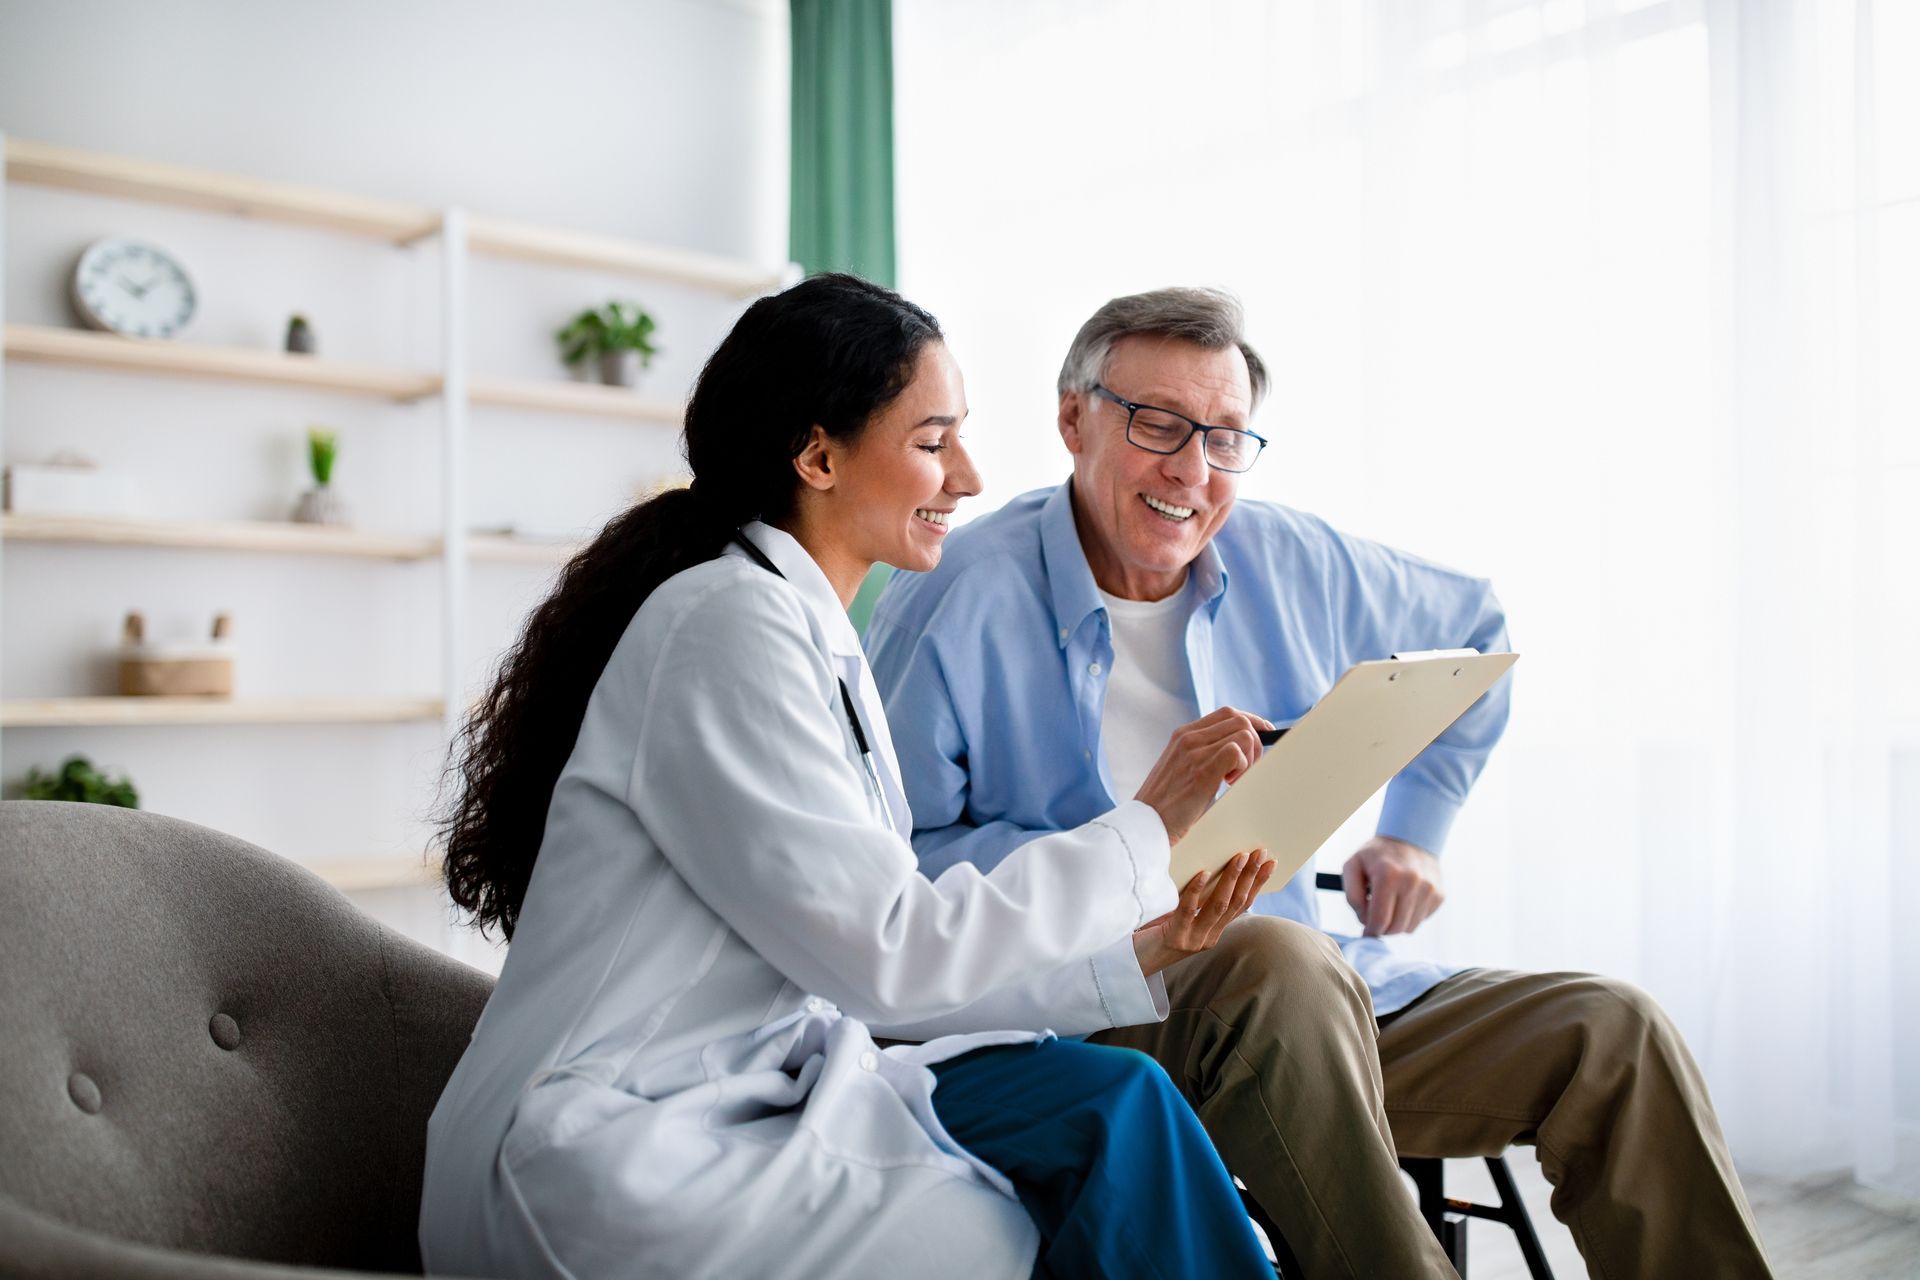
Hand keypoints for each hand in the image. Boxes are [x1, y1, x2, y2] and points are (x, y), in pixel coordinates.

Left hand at [1132, 850, 1275, 976]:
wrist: (1134, 962)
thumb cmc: (1155, 932)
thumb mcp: (1182, 916)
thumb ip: (1198, 899)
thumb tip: (1211, 862)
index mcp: (1214, 931)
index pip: (1243, 904)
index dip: (1258, 883)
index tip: (1271, 863)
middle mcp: (1209, 937)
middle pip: (1236, 903)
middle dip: (1250, 876)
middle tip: (1260, 853)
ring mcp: (1194, 939)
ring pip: (1218, 906)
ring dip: (1231, 879)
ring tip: (1239, 857)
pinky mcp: (1175, 938)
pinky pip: (1188, 911)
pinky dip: (1197, 890)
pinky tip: (1203, 873)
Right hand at [1133, 707, 1274, 842]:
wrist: (1145, 823)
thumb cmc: (1166, 803)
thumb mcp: (1180, 768)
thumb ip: (1201, 754)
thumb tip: (1236, 752)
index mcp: (1183, 734)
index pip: (1227, 713)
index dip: (1251, 721)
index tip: (1264, 734)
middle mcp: (1188, 737)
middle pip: (1240, 720)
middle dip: (1255, 743)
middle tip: (1245, 769)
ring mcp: (1194, 752)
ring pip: (1243, 733)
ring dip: (1250, 758)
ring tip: (1233, 780)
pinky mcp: (1202, 771)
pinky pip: (1236, 752)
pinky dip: (1243, 767)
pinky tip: (1229, 784)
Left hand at [1342, 835, 1443, 935]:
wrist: (1410, 838)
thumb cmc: (1376, 855)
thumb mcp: (1353, 866)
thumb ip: (1352, 895)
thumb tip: (1365, 920)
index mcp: (1388, 875)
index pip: (1380, 920)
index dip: (1370, 931)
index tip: (1366, 932)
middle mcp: (1412, 882)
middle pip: (1396, 928)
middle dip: (1383, 929)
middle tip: (1376, 919)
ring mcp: (1429, 889)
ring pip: (1410, 928)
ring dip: (1397, 924)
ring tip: (1390, 906)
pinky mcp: (1439, 894)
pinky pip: (1422, 920)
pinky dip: (1410, 916)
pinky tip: (1404, 900)